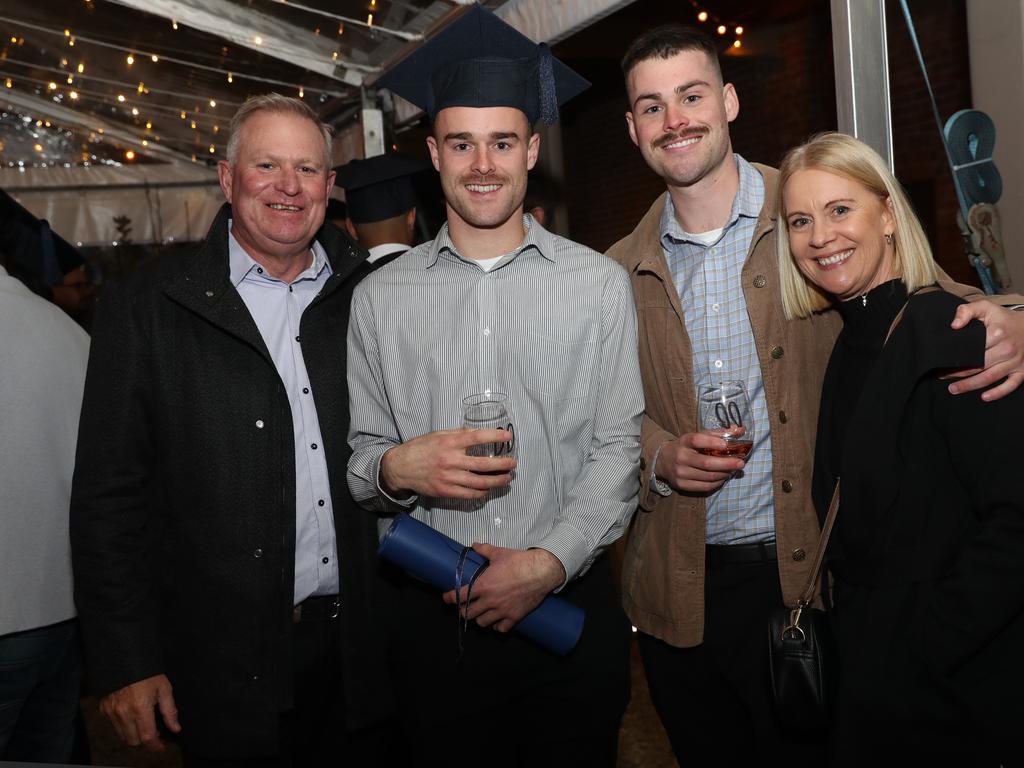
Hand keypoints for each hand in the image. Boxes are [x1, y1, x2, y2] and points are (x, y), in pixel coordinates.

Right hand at [99, 674, 180, 750]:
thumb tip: (176, 728)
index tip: (161, 747)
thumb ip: (170, 711)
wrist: (125, 658)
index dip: (155, 746)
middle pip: (134, 741)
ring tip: (144, 723)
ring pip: (123, 736)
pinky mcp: (104, 709)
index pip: (147, 737)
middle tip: (154, 732)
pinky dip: (123, 726)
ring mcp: (111, 712)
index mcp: (141, 708)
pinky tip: (132, 716)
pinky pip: (114, 726)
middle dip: (145, 741)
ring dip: (134, 735)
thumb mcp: (164, 688)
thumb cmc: (147, 673)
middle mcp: (124, 713)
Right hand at [380, 429, 516, 499]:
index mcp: (449, 443)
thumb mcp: (438, 435)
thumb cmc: (420, 448)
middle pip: (484, 464)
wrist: (400, 468)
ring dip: (497, 481)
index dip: (495, 436)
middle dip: (503, 464)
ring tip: (507, 478)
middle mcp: (451, 460)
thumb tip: (479, 434)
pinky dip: (482, 492)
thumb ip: (458, 435)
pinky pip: (469, 494)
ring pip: (480, 482)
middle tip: (513, 463)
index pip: (477, 437)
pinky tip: (489, 489)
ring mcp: (449, 478)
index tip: (508, 436)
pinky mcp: (446, 491)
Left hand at [443, 544, 565, 632]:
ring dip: (479, 619)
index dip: (449, 598)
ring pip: (482, 623)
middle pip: (468, 614)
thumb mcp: (499, 553)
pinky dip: (497, 627)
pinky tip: (497, 622)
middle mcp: (490, 600)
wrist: (541, 571)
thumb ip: (484, 550)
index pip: (459, 596)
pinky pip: (501, 629)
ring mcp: (502, 610)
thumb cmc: (519, 561)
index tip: (446, 599)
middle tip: (464, 607)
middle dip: (463, 611)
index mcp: (483, 585)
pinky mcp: (514, 616)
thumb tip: (474, 545)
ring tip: (480, 614)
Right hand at [654, 432, 744, 493]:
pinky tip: (723, 477)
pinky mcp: (681, 485)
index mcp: (684, 441)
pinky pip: (704, 486)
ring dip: (724, 474)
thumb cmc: (687, 447)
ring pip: (708, 476)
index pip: (697, 440)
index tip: (726, 445)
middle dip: (726, 464)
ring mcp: (680, 473)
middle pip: (706, 463)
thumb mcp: (698, 436)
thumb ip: (719, 434)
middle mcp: (681, 457)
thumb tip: (741, 430)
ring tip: (733, 470)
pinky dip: (717, 482)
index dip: (712, 442)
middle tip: (741, 463)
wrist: (663, 460)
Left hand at [947, 301, 1023, 400]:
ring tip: (953, 389)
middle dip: (958, 373)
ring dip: (971, 385)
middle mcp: (1007, 349)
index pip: (972, 349)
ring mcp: (1015, 361)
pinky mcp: (1022, 370)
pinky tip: (984, 397)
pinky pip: (1011, 385)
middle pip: (978, 365)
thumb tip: (954, 325)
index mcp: (997, 334)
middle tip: (942, 376)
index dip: (955, 357)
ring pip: (990, 377)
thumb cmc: (1004, 318)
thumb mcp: (986, 307)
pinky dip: (998, 393)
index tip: (941, 362)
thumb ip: (967, 311)